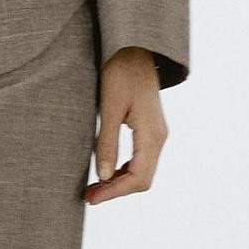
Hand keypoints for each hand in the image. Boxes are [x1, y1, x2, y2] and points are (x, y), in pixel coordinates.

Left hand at [85, 47, 165, 202]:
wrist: (134, 51)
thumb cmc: (121, 73)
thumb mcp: (109, 107)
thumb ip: (107, 142)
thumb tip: (102, 175)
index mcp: (152, 134)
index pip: (137, 177)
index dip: (114, 192)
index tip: (92, 197)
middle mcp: (159, 138)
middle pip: (142, 179)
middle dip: (116, 190)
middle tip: (88, 196)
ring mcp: (156, 135)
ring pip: (142, 172)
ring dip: (119, 182)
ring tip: (93, 186)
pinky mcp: (150, 131)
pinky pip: (140, 160)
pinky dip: (123, 171)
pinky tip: (105, 171)